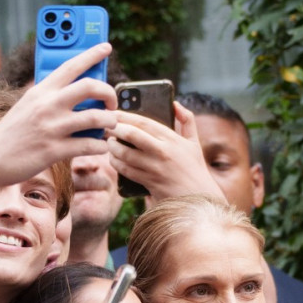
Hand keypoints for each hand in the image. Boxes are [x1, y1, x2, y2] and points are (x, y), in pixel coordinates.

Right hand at [0, 43, 117, 188]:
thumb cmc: (13, 132)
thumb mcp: (28, 105)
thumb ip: (49, 96)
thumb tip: (76, 92)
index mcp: (41, 90)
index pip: (71, 65)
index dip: (92, 54)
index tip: (107, 47)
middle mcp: (48, 105)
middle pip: (90, 87)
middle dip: (109, 93)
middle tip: (112, 103)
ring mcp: (52, 128)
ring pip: (95, 117)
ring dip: (110, 122)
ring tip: (110, 126)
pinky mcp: (54, 151)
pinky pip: (89, 145)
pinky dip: (101, 146)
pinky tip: (100, 146)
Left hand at [108, 105, 224, 200]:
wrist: (197, 198)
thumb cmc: (194, 169)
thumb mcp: (194, 143)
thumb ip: (187, 121)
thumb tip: (175, 104)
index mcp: (171, 139)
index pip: (143, 122)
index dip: (125, 115)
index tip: (113, 112)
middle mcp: (162, 152)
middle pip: (131, 135)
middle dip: (114, 128)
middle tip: (105, 125)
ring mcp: (154, 168)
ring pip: (125, 154)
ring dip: (112, 147)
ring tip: (108, 142)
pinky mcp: (148, 182)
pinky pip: (126, 170)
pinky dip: (116, 163)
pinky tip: (113, 159)